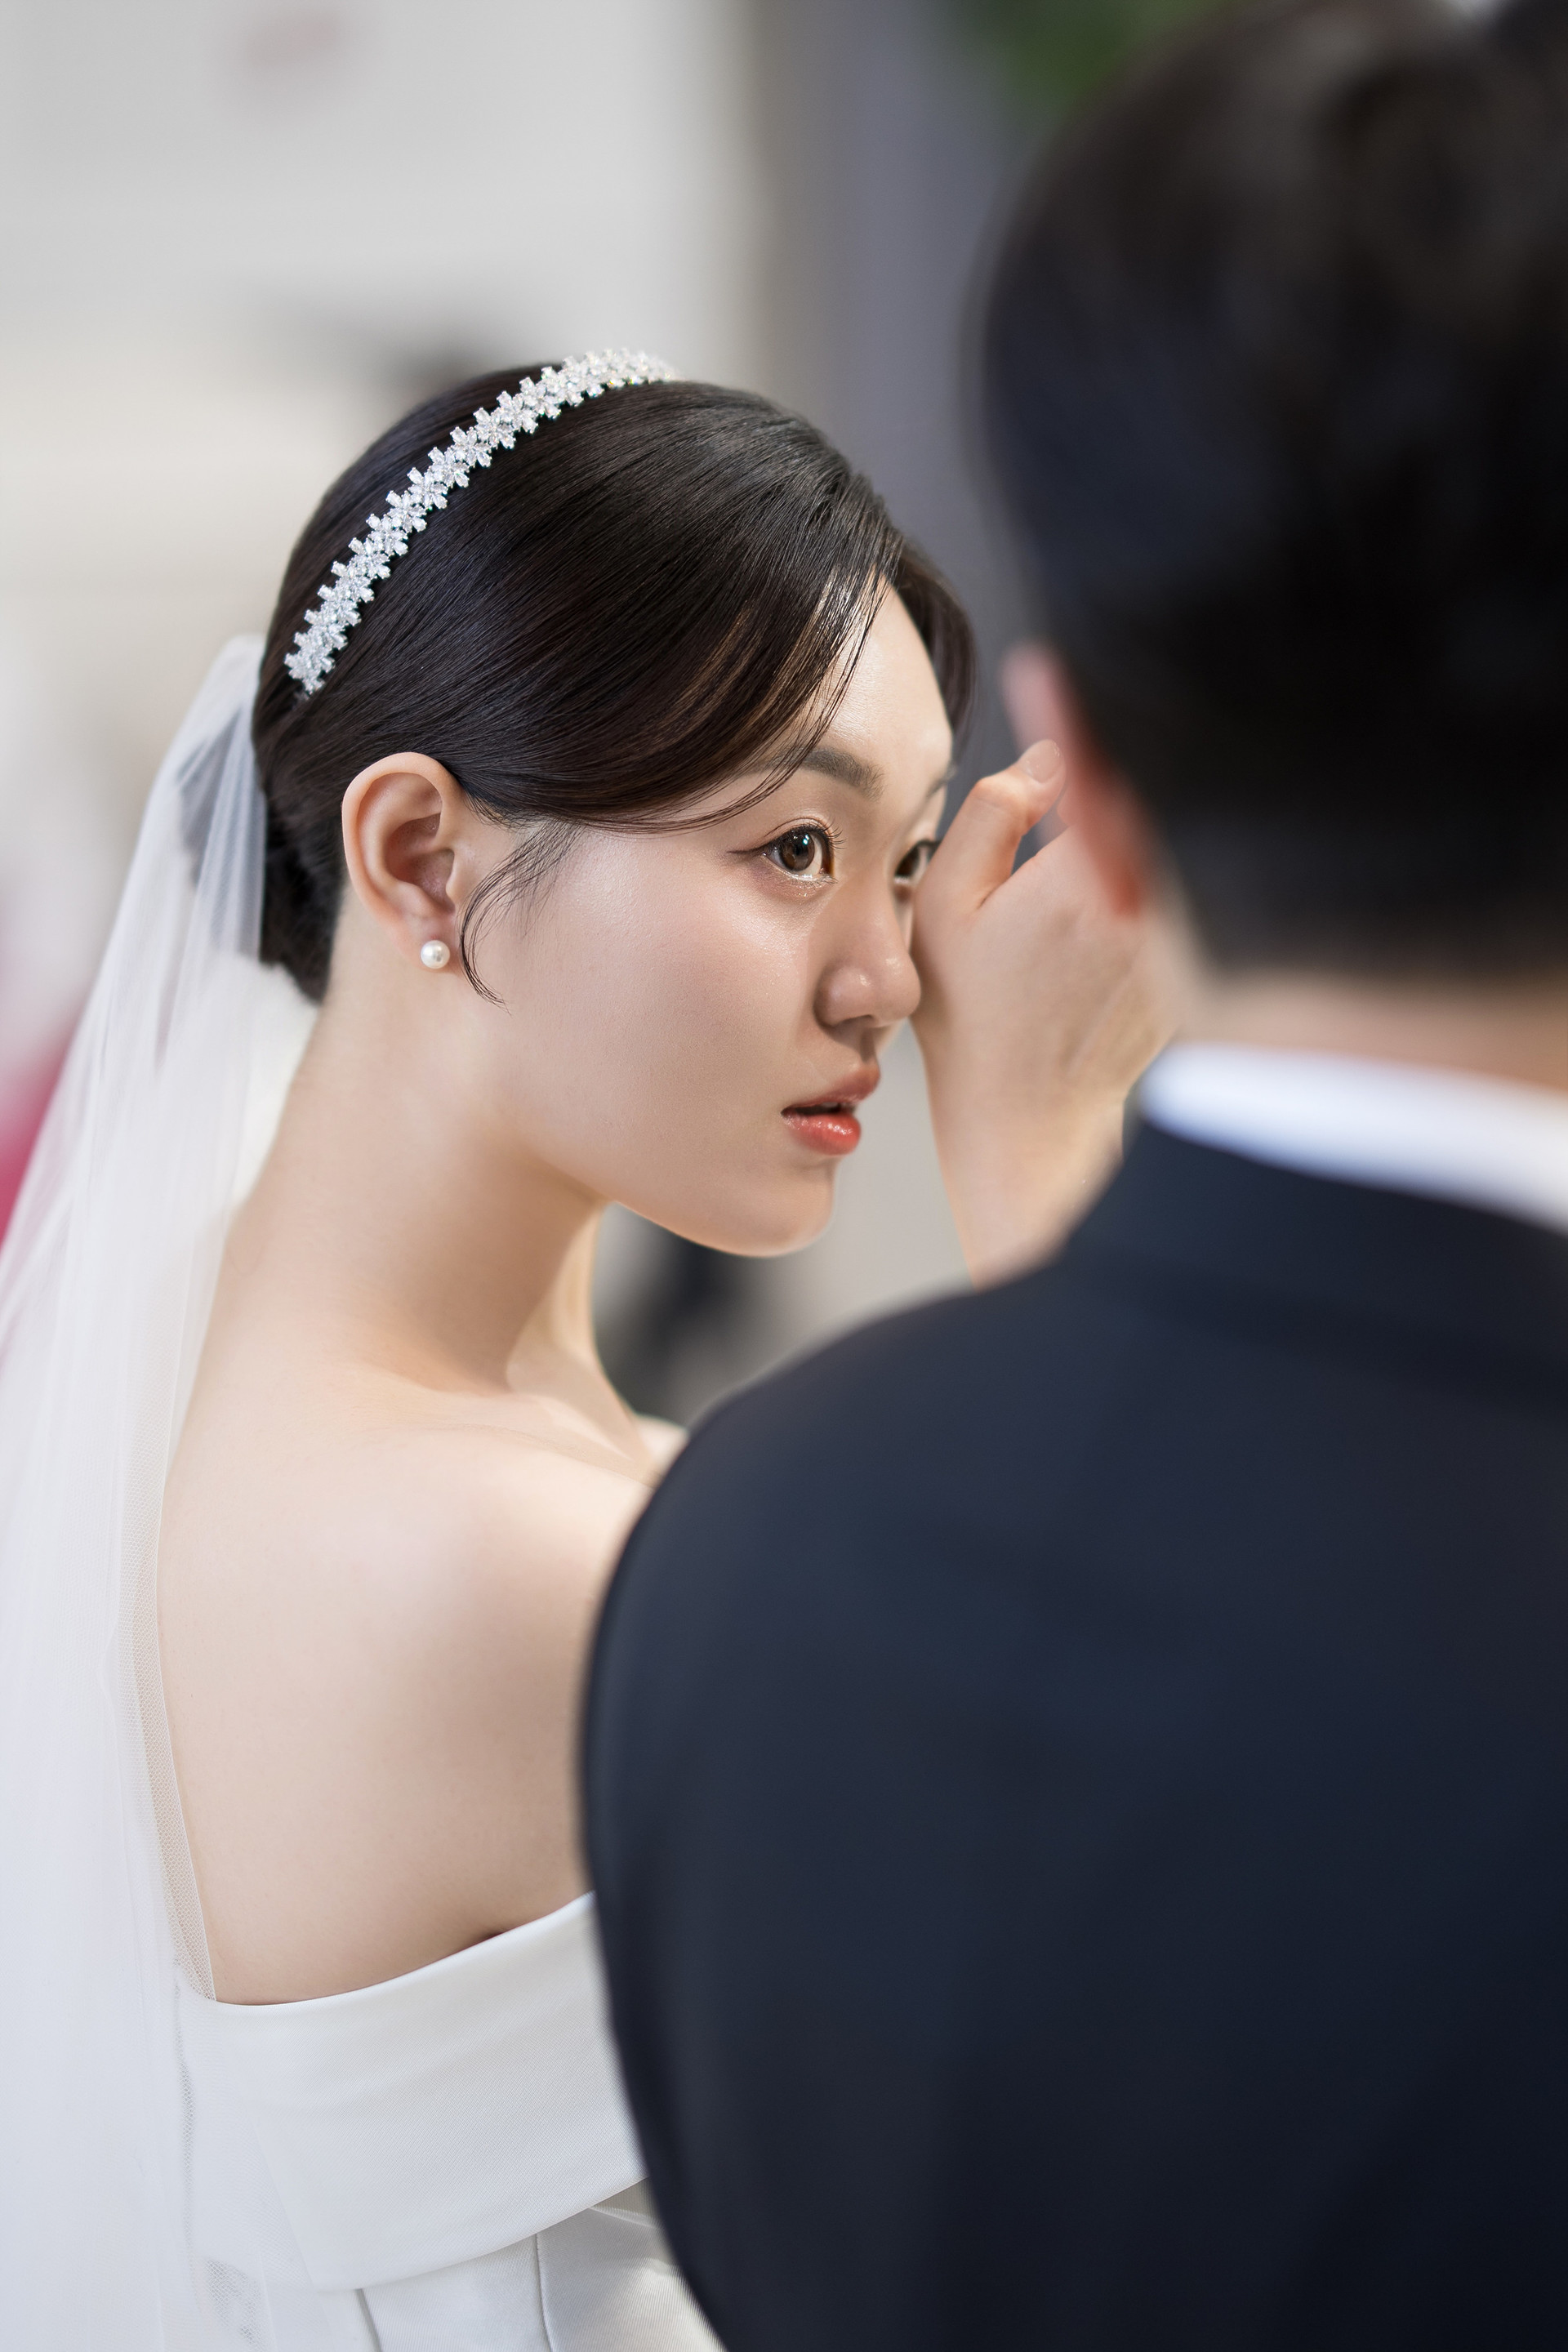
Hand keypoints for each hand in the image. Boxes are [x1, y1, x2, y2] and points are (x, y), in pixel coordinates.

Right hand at [912, 741, 1170, 1283]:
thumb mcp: (945, 906)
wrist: (1029, 1112)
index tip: (1077, 680)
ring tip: (1122, 800)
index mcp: (1085, 878)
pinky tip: (1138, 877)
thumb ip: (991, 815)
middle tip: (1125, 732)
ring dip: (1164, 812)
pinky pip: (1201, 887)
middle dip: (1150, 757)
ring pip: (1192, 839)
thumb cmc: (974, 1016)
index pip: (1121, 765)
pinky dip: (1179, 864)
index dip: (1101, 717)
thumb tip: (1051, 756)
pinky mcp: (1204, 958)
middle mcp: (1151, 903)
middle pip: (1172, 795)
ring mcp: (1185, 935)